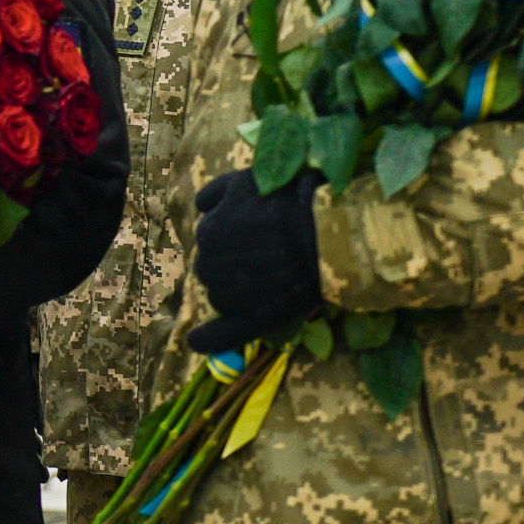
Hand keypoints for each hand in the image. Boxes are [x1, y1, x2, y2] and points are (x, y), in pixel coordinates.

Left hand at [186, 169, 323, 354]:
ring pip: (222, 297)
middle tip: (270, 256)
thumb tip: (200, 206)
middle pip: (213, 270)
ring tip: (274, 280)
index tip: (259, 232)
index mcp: (207, 235)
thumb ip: (214, 194)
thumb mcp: (242, 181)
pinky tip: (196, 342)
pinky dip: (207, 340)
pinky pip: (220, 335)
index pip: (211, 239)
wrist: (327, 233)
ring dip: (237, 292)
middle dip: (234, 264)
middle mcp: (210, 267)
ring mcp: (230, 296)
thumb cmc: (288, 201)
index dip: (234, 236)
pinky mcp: (252, 320)